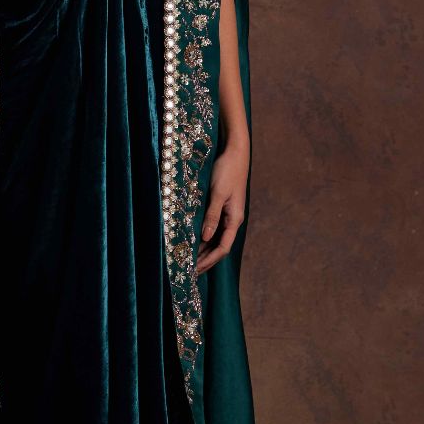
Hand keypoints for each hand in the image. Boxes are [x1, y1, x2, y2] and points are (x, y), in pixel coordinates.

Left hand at [195, 139, 248, 274]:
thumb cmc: (227, 171)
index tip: (195, 270)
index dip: (209, 261)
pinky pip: (213, 228)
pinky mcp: (222, 207)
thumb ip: (212, 215)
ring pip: (215, 239)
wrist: (235, 153)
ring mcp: (228, 214)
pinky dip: (203, 238)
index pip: (223, 248)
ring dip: (204, 250)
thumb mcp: (218, 193)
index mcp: (235, 219)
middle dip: (205, 260)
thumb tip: (206, 238)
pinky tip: (193, 242)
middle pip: (219, 246)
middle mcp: (233, 220)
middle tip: (188, 271)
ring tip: (189, 260)